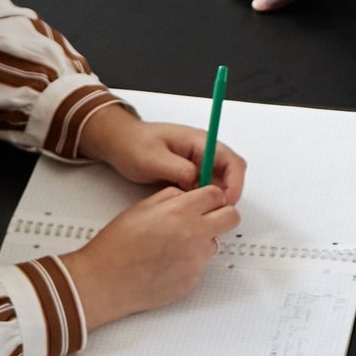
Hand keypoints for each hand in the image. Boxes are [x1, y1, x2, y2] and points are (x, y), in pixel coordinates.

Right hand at [64, 180, 240, 327]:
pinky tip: (166, 263)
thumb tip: (188, 195)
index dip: (212, 196)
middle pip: (231, 218)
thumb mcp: (141, 208)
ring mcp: (195, 260)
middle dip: (222, 215)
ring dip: (202, 241)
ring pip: (215, 243)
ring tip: (174, 246)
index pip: (217, 195)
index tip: (206, 200)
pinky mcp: (192, 281)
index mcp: (180, 212)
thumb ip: (170, 197)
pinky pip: (200, 266)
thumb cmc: (116, 247)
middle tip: (206, 219)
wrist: (105, 282)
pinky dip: (189, 263)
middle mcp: (193, 235)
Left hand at [82, 105, 245, 199]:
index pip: (231, 161)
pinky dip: (202, 201)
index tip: (227, 201)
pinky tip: (191, 210)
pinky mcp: (189, 175)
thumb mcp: (153, 158)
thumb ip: (178, 169)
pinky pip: (203, 190)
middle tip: (214, 212)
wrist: (120, 143)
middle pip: (230, 175)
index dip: (235, 183)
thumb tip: (197, 181)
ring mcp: (197, 164)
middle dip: (227, 195)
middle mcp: (203, 153)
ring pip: (218, 185)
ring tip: (201, 213)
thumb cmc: (134, 143)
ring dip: (214, 200)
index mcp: (199, 142)